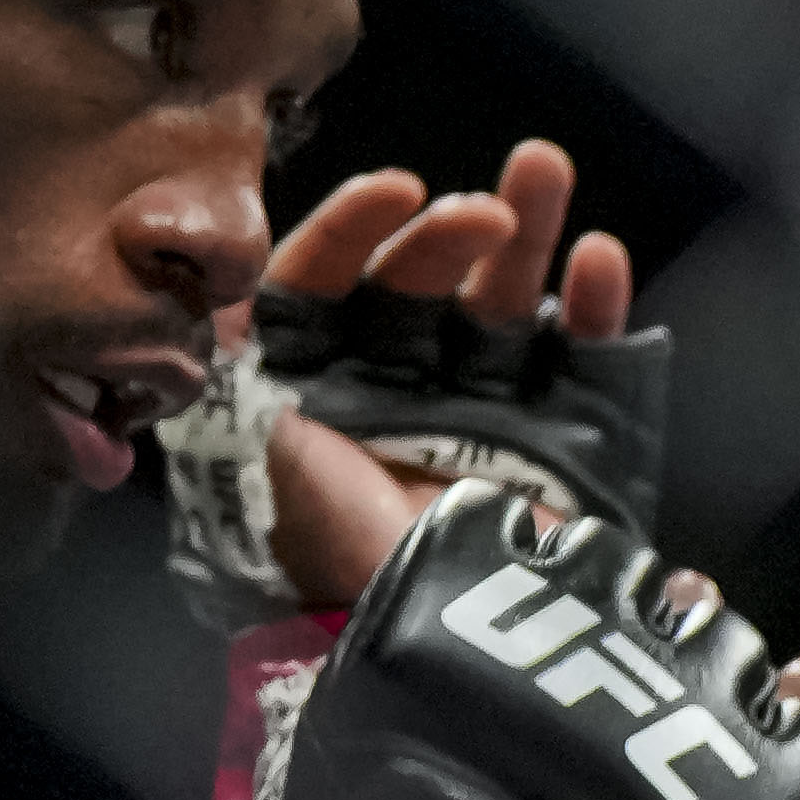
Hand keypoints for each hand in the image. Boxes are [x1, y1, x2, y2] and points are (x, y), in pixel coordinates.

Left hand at [185, 143, 646, 616]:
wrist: (420, 630)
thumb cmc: (320, 541)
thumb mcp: (248, 443)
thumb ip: (228, 366)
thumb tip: (200, 291)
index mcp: (313, 388)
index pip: (322, 284)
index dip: (352, 228)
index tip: (395, 190)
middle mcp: (392, 392)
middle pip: (419, 282)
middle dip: (451, 229)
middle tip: (485, 209)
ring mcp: (477, 415)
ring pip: (502, 301)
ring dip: (529, 231)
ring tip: (546, 168)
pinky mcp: (555, 445)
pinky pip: (578, 360)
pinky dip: (594, 308)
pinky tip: (600, 259)